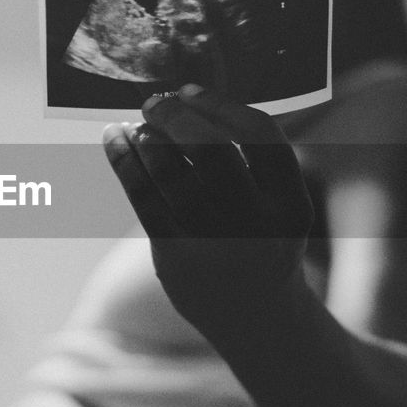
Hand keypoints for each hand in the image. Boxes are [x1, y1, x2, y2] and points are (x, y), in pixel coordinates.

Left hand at [102, 85, 312, 328]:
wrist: (255, 316)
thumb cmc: (262, 240)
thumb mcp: (276, 204)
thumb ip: (249, 159)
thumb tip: (186, 102)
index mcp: (291, 204)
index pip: (261, 136)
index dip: (222, 106)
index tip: (191, 90)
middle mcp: (256, 225)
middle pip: (212, 151)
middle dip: (177, 117)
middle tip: (155, 103)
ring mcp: (214, 245)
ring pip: (171, 175)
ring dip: (147, 139)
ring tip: (137, 126)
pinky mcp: (176, 258)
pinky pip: (143, 198)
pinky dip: (125, 161)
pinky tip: (115, 139)